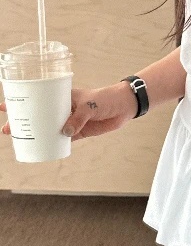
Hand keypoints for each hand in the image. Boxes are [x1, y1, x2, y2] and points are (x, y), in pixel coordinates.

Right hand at [1, 83, 137, 140]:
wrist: (124, 106)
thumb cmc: (105, 98)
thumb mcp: (89, 105)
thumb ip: (77, 118)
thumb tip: (64, 133)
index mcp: (61, 96)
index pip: (37, 97)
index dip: (20, 101)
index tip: (4, 106)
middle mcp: (62, 108)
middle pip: (37, 115)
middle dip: (22, 121)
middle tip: (7, 130)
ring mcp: (69, 120)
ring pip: (47, 128)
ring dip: (35, 135)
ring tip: (19, 141)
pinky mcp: (79, 132)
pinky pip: (62, 139)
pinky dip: (53, 144)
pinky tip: (42, 149)